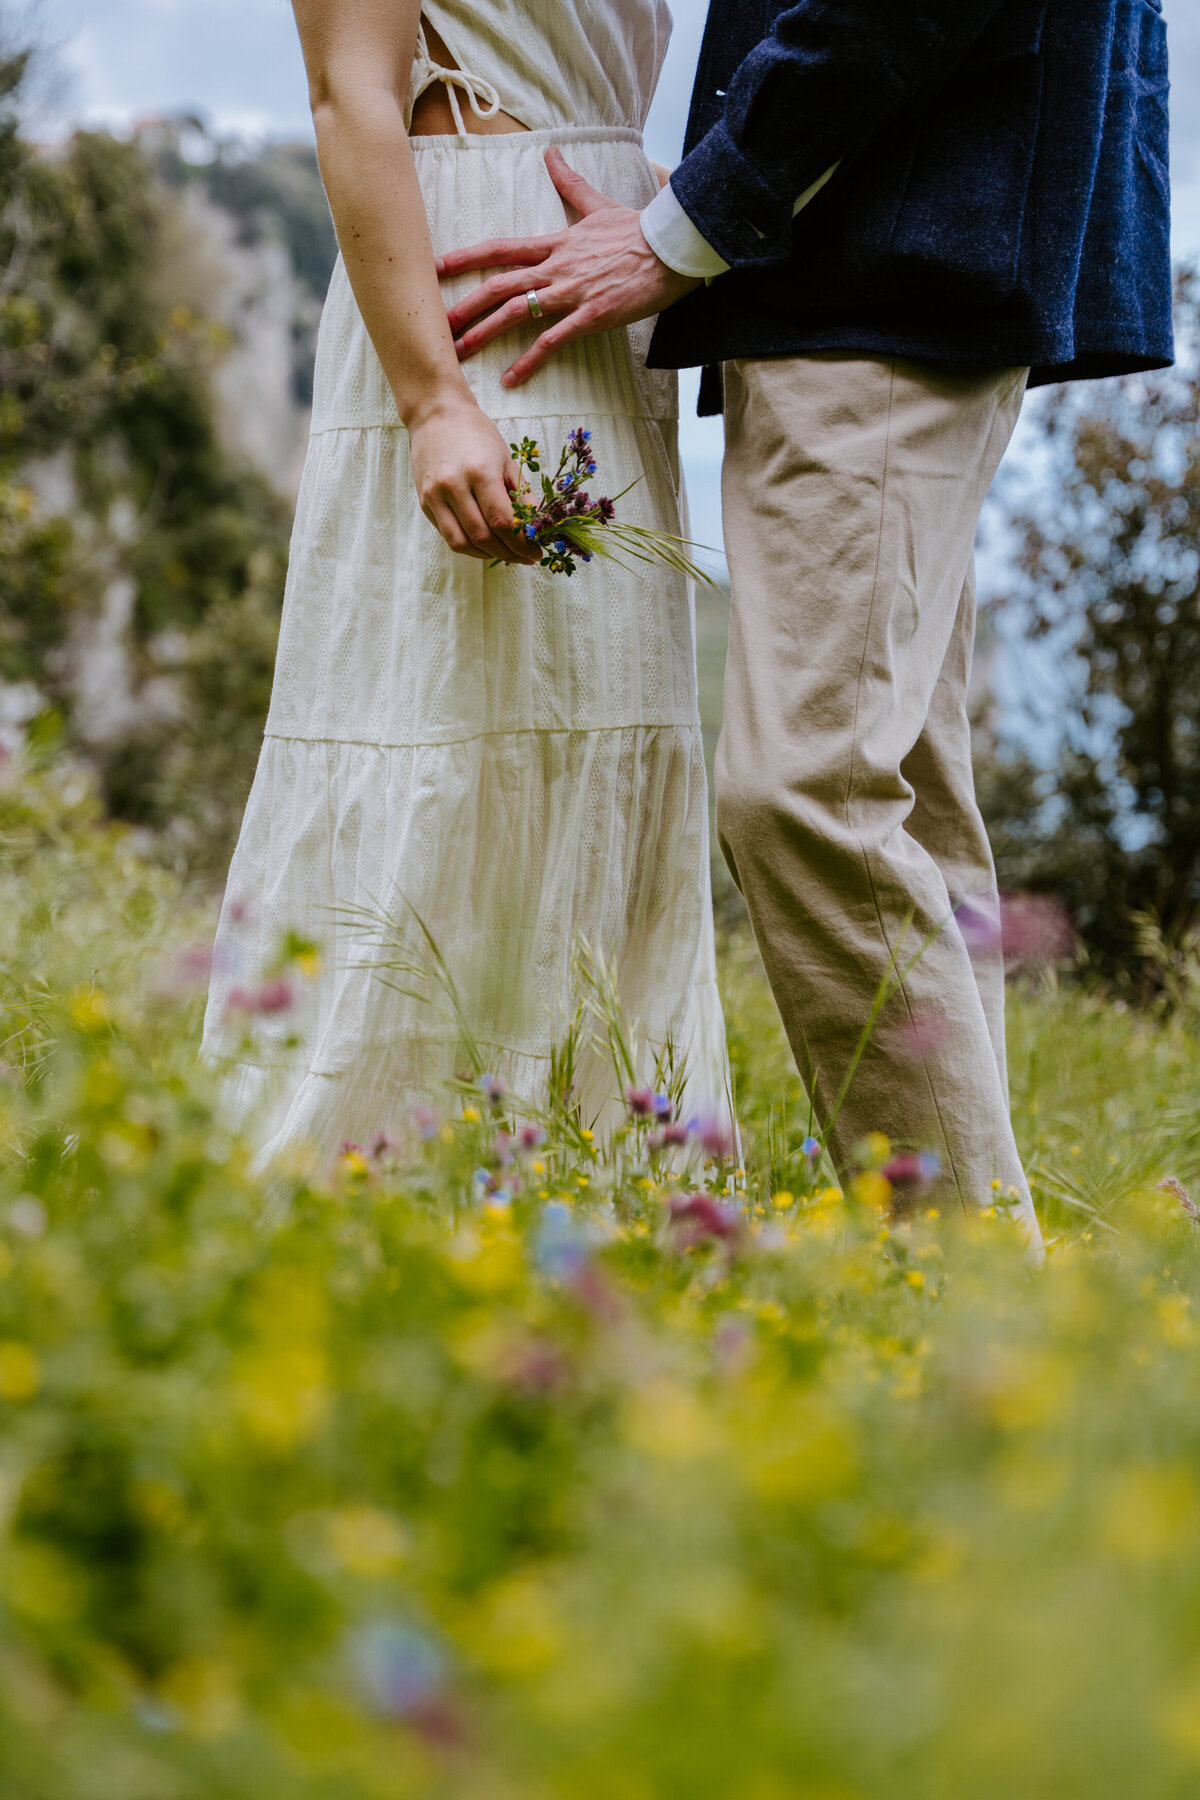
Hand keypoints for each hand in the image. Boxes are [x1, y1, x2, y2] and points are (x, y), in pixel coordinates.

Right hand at [407, 394, 539, 563]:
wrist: (435, 414)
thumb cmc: (475, 433)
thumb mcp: (506, 458)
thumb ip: (521, 494)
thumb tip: (537, 527)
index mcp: (480, 473)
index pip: (502, 522)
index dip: (522, 544)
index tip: (536, 552)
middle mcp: (454, 487)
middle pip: (484, 537)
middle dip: (509, 553)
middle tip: (525, 557)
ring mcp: (435, 497)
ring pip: (463, 543)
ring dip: (489, 555)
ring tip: (507, 553)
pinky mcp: (425, 503)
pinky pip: (449, 536)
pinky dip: (469, 546)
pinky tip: (485, 545)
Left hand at [437, 146, 699, 387]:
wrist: (671, 248)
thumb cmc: (637, 230)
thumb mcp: (597, 205)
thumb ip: (569, 183)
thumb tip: (550, 153)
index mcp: (554, 244)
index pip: (500, 249)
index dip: (466, 258)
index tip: (437, 268)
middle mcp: (555, 267)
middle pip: (498, 284)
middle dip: (464, 305)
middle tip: (434, 323)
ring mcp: (571, 292)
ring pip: (516, 312)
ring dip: (483, 333)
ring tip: (458, 352)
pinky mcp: (591, 316)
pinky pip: (552, 342)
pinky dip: (528, 362)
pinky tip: (509, 379)